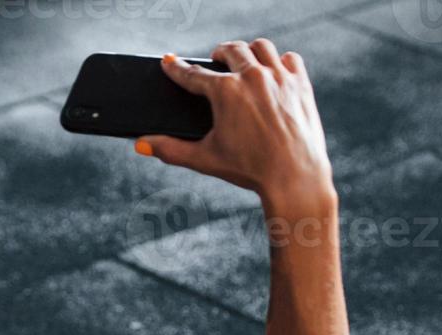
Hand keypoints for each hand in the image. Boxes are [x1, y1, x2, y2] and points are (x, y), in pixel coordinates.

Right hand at [135, 40, 334, 212]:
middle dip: (218, 54)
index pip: (193, 74)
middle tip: (214, 61)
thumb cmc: (250, 170)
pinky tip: (273, 72)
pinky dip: (279, 62)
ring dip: (248, 51)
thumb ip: (170, 149)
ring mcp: (279, 77)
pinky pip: (289, 59)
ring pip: (260, 47)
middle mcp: (253, 76)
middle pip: (230, 50)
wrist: (295, 180)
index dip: (177, 68)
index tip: (169, 61)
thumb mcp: (206, 159)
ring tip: (243, 61)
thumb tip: (140, 145)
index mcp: (226, 92)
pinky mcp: (301, 84)